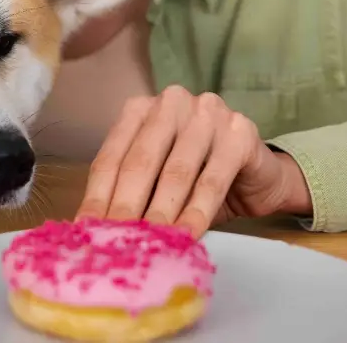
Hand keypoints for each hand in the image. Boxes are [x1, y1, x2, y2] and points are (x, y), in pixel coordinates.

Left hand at [75, 85, 310, 237]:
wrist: (258, 178)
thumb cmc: (197, 179)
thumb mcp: (157, 181)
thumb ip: (131, 193)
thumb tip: (95, 229)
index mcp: (141, 109)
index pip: (112, 156)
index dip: (98, 196)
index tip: (88, 230)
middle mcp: (171, 103)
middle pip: (140, 162)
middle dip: (126, 207)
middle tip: (115, 241)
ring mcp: (207, 113)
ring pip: (175, 172)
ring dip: (160, 213)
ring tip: (149, 244)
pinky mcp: (239, 133)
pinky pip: (212, 180)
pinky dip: (196, 212)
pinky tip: (186, 236)